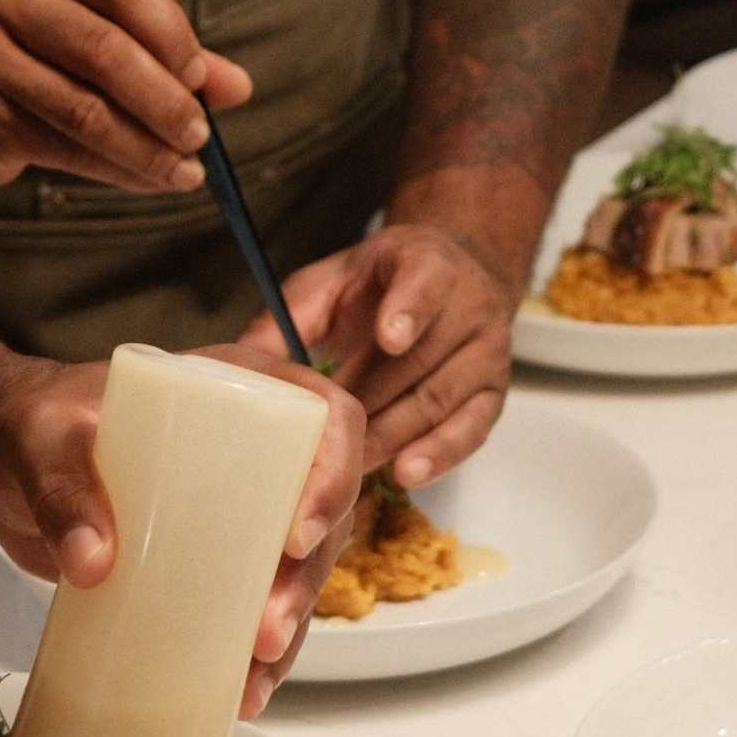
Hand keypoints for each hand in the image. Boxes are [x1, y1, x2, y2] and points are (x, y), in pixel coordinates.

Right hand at [0, 0, 250, 193]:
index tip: (203, 82)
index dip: (171, 33)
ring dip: (145, 146)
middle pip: (102, 47)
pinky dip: (114, 168)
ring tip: (187, 171)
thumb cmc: (30, 56)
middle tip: (202, 137)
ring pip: (82, 105)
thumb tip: (238, 87)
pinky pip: (59, 144)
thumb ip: (164, 51)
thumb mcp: (92, 34)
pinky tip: (147, 180)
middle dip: (164, 99)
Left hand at [0, 347, 367, 715]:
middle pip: (320, 511)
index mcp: (237, 392)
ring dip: (289, 626)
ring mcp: (238, 508)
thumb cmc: (31, 424)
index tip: (297, 537)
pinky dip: (253, 654)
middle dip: (307, 580)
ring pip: (296, 569)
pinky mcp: (212, 560)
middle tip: (266, 631)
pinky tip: (242, 693)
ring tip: (253, 679)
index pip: (325, 420)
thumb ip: (62, 487)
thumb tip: (93, 563)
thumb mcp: (44, 440)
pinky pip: (253, 604)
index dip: (335, 476)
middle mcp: (254, 449)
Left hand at [247, 224, 514, 486]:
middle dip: (374, 400)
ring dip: (394, 434)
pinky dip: (440, 455)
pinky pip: (472, 429)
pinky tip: (406, 473)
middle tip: (329, 434)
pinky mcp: (494, 392)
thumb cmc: (381, 285)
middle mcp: (470, 305)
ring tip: (352, 463)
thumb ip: (293, 313)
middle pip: (422, 360)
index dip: (407, 311)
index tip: (389, 338)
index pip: (425, 285)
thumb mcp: (335, 282)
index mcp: (428, 264)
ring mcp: (487, 351)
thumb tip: (242, 359)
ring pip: (440, 400)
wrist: (452, 279)